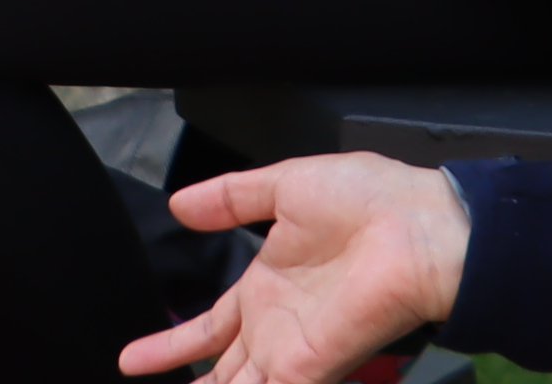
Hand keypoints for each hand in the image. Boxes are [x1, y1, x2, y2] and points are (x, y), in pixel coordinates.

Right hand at [119, 155, 469, 380]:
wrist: (418, 227)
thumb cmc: (367, 201)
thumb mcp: (284, 186)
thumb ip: (230, 198)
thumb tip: (178, 206)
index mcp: (267, 287)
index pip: (211, 327)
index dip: (173, 343)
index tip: (133, 359)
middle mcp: (275, 327)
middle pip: (221, 371)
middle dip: (189, 383)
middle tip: (141, 381)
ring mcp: (291, 352)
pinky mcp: (309, 366)